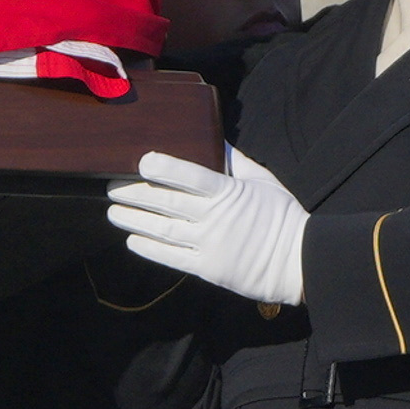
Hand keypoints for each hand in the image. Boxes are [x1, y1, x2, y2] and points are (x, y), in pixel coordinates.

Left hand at [103, 148, 308, 306]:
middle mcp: (215, 218)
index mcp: (229, 193)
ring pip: (163, 230)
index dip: (165, 168)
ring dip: (134, 219)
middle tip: (111, 186)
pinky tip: (132, 239)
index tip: (143, 161)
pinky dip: (149, 248)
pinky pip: (172, 257)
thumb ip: (236, 160)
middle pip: (167, 203)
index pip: (192, 176)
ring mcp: (210, 245)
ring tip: (113, 211)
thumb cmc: (281, 217)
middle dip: (135, 193)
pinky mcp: (207, 269)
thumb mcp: (263, 181)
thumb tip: (213, 138)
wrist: (298, 262)